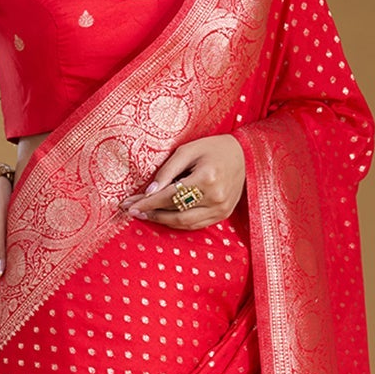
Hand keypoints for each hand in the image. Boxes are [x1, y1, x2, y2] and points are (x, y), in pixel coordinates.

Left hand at [117, 133, 245, 227]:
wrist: (245, 156)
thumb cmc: (213, 148)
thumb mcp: (188, 150)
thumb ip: (167, 171)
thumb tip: (149, 192)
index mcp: (207, 178)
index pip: (170, 196)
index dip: (148, 202)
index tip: (130, 204)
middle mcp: (215, 198)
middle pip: (176, 213)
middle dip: (152, 213)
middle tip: (134, 211)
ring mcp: (221, 209)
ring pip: (185, 223)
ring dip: (163, 221)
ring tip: (146, 214)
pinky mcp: (223, 215)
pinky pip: (196, 225)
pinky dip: (178, 223)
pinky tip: (165, 216)